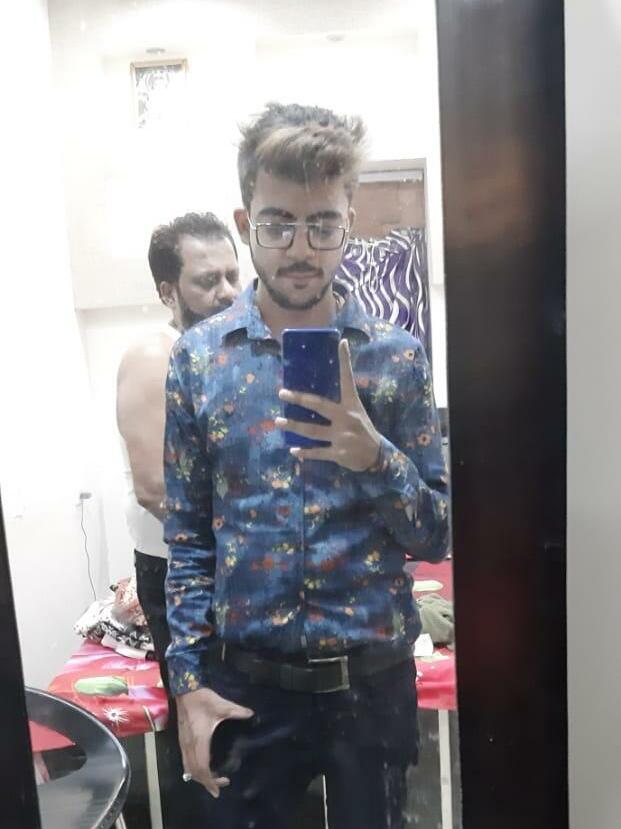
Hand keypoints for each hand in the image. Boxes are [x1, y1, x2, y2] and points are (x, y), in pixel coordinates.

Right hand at [176, 687, 253, 797]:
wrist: (184, 691)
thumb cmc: (202, 699)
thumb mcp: (222, 705)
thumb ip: (238, 711)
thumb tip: (252, 714)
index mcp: (199, 740)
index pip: (202, 767)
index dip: (209, 781)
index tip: (219, 789)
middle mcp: (189, 746)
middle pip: (195, 772)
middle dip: (207, 782)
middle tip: (221, 785)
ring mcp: (184, 744)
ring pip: (188, 768)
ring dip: (199, 777)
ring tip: (213, 779)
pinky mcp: (182, 740)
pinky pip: (186, 761)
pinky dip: (194, 770)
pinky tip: (204, 767)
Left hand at [276, 338, 381, 470]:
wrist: (377, 457)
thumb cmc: (363, 431)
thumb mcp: (357, 413)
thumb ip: (341, 405)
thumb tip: (317, 396)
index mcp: (352, 405)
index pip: (348, 379)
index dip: (345, 361)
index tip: (341, 342)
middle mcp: (346, 418)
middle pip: (319, 405)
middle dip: (299, 399)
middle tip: (282, 393)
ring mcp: (342, 436)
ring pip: (312, 431)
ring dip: (294, 426)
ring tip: (279, 421)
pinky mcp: (338, 453)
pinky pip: (317, 452)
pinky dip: (304, 452)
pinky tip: (293, 450)